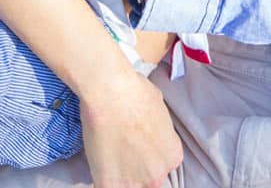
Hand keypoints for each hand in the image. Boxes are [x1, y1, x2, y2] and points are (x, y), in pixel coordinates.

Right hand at [78, 71, 181, 187]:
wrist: (111, 94)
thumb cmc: (135, 93)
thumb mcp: (159, 108)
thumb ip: (158, 129)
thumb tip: (149, 125)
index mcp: (172, 156)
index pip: (161, 165)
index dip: (146, 157)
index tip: (136, 149)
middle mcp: (158, 173)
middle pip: (148, 179)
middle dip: (135, 169)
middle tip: (120, 151)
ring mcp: (135, 182)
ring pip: (128, 186)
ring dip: (119, 176)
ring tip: (107, 158)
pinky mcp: (110, 184)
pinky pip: (105, 187)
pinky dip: (101, 180)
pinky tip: (98, 166)